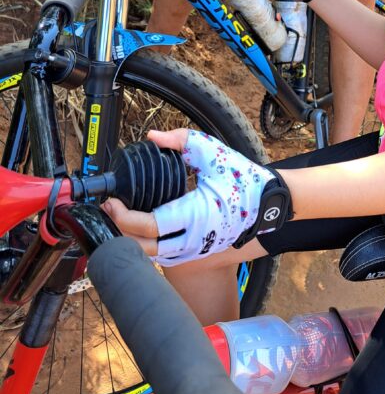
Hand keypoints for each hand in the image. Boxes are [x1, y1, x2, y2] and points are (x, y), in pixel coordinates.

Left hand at [102, 129, 281, 263]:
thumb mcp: (211, 150)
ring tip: (119, 217)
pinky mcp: (198, 253)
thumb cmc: (240, 177)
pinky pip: (164, 256)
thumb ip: (179, 140)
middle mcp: (194, 239)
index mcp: (196, 215)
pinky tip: (138, 229)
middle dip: (119, 230)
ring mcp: (196, 250)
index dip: (123, 217)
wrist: (267, 201)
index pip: (149, 226)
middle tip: (109, 209)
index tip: (112, 201)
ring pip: (152, 256)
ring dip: (131, 240)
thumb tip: (151, 137)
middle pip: (143, 248)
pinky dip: (147, 245)